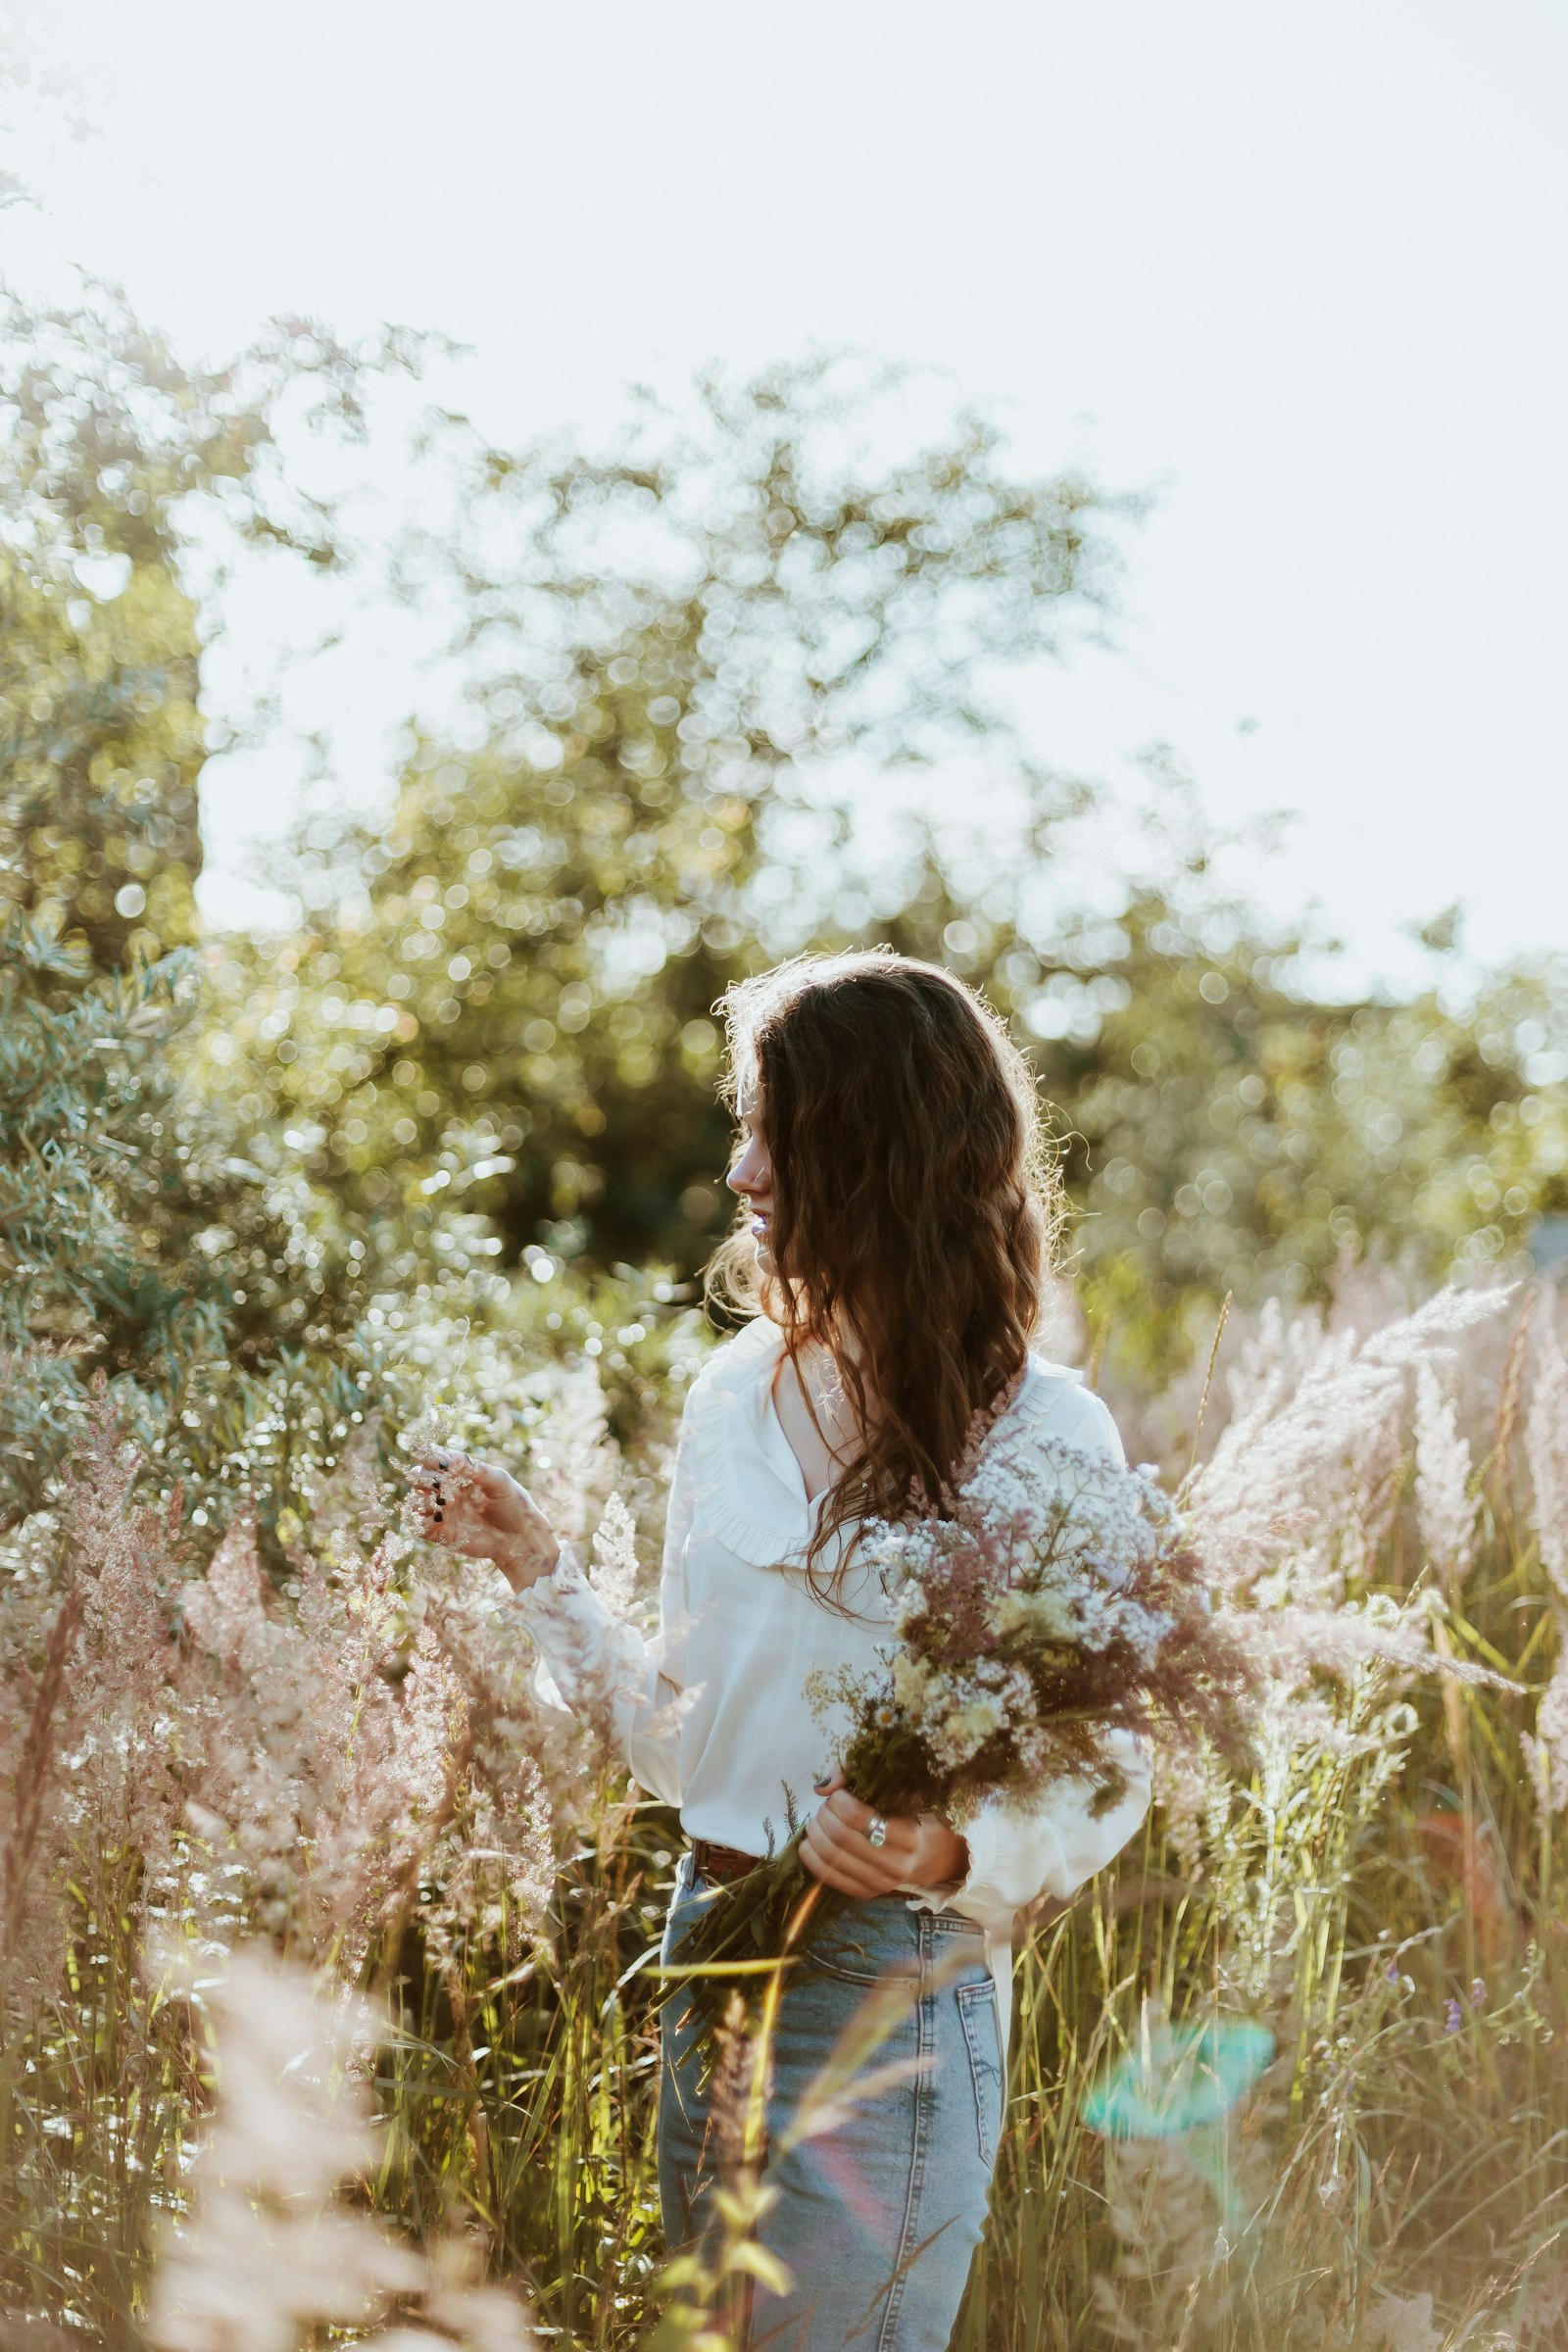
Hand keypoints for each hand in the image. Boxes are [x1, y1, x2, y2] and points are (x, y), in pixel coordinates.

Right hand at [405, 1446, 560, 1593]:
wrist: (521, 1536)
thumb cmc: (513, 1504)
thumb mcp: (500, 1482)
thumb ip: (477, 1470)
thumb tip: (451, 1459)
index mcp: (459, 1473)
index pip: (434, 1458)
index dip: (431, 1456)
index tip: (440, 1460)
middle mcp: (447, 1490)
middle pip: (418, 1478)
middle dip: (422, 1476)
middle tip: (439, 1483)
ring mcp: (443, 1512)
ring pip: (415, 1501)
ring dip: (422, 1499)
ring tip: (443, 1502)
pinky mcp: (442, 1533)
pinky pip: (420, 1527)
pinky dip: (421, 1522)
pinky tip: (439, 1519)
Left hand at [799, 1767, 969, 1899]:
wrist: (924, 1855)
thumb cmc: (907, 1816)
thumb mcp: (896, 1791)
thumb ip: (859, 1778)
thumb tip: (823, 1787)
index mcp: (909, 1835)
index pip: (859, 1817)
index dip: (839, 1801)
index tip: (838, 1794)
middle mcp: (897, 1864)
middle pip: (841, 1837)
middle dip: (824, 1816)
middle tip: (825, 1807)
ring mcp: (880, 1883)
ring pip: (832, 1857)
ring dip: (815, 1834)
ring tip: (817, 1822)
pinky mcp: (864, 1894)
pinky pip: (827, 1876)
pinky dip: (810, 1857)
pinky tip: (810, 1843)